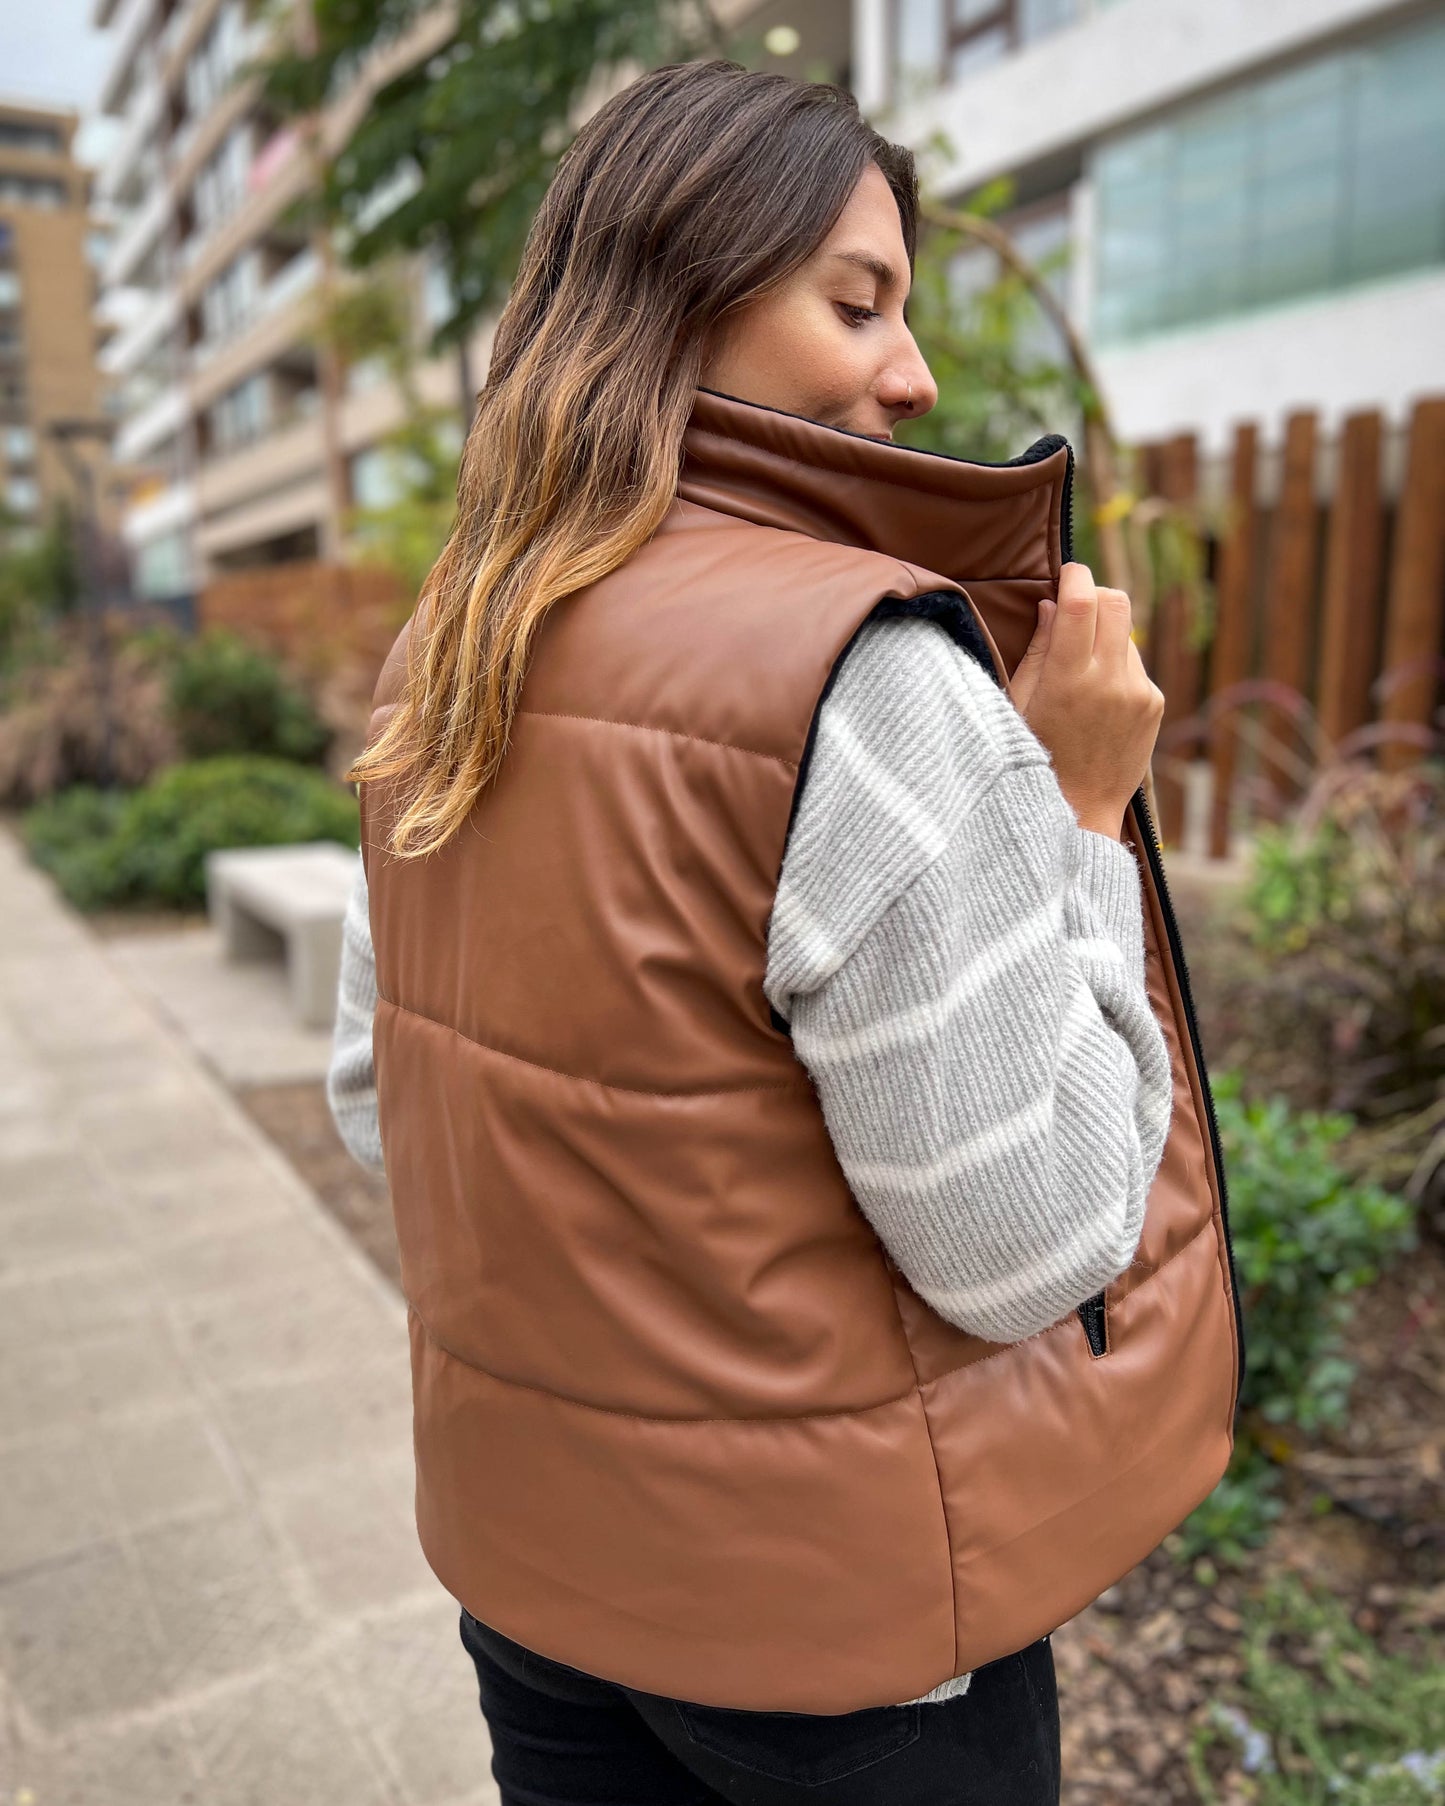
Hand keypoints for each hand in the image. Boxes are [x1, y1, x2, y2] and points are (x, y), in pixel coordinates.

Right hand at [1007, 563, 1163, 831]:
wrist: (1078, 809)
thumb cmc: (1034, 756)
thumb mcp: (1020, 703)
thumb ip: (1040, 649)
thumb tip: (1055, 603)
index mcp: (1069, 680)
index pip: (1082, 602)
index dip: (1075, 576)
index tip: (1066, 573)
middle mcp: (1110, 681)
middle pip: (1116, 601)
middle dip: (1096, 594)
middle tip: (1076, 607)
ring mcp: (1138, 692)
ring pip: (1127, 633)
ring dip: (1105, 636)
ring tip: (1080, 672)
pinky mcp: (1155, 703)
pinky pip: (1136, 664)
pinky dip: (1117, 666)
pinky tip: (1098, 699)